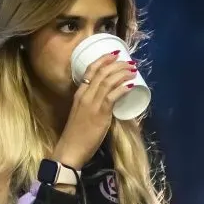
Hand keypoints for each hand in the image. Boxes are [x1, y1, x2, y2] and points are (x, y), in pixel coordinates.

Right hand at [53, 52, 136, 168]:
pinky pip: (113, 96)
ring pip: (108, 81)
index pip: (90, 70)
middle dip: (117, 64)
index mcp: (79, 94)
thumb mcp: (82, 114)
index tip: (114, 55)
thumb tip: (108, 101)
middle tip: (129, 62)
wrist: (70, 149)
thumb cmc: (76, 134)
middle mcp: (85, 95)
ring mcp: (92, 104)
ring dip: (122, 73)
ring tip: (133, 70)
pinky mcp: (100, 114)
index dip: (103, 60)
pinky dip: (122, 88)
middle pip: (102, 73)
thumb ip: (92, 105)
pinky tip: (130, 85)